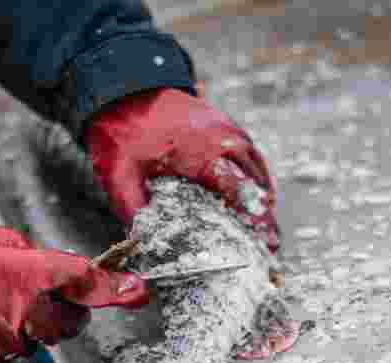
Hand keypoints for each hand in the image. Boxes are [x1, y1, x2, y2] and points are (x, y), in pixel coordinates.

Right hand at [0, 224, 148, 362]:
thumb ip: (32, 257)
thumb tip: (65, 275)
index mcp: (23, 273)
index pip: (81, 280)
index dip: (113, 287)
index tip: (137, 291)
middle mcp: (19, 312)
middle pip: (68, 324)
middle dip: (61, 314)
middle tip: (29, 300)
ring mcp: (1, 346)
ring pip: (35, 345)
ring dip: (21, 332)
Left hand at [86, 87, 280, 251]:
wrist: (127, 90)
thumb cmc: (123, 135)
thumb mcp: (119, 175)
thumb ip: (133, 208)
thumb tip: (146, 243)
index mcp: (198, 155)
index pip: (237, 190)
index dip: (252, 218)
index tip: (264, 241)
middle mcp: (221, 140)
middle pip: (255, 182)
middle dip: (264, 214)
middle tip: (271, 243)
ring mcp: (227, 129)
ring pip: (257, 167)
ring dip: (263, 195)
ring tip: (266, 225)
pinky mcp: (226, 124)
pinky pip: (251, 152)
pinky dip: (257, 175)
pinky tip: (257, 195)